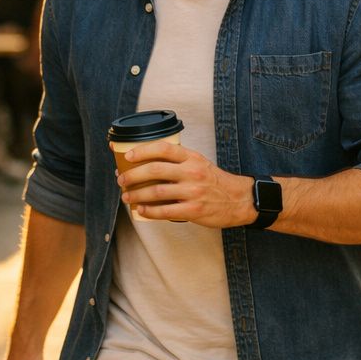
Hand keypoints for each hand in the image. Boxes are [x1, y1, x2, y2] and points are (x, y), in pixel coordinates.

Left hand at [116, 142, 254, 227]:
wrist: (238, 200)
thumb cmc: (215, 182)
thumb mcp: (199, 163)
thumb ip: (179, 161)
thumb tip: (148, 163)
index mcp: (192, 158)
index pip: (163, 148)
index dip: (142, 150)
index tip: (128, 156)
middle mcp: (192, 172)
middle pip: (155, 170)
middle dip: (133, 175)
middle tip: (122, 179)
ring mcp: (193, 192)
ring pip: (156, 191)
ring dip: (136, 194)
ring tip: (126, 196)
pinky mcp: (193, 210)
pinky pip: (165, 211)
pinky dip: (149, 211)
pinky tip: (141, 210)